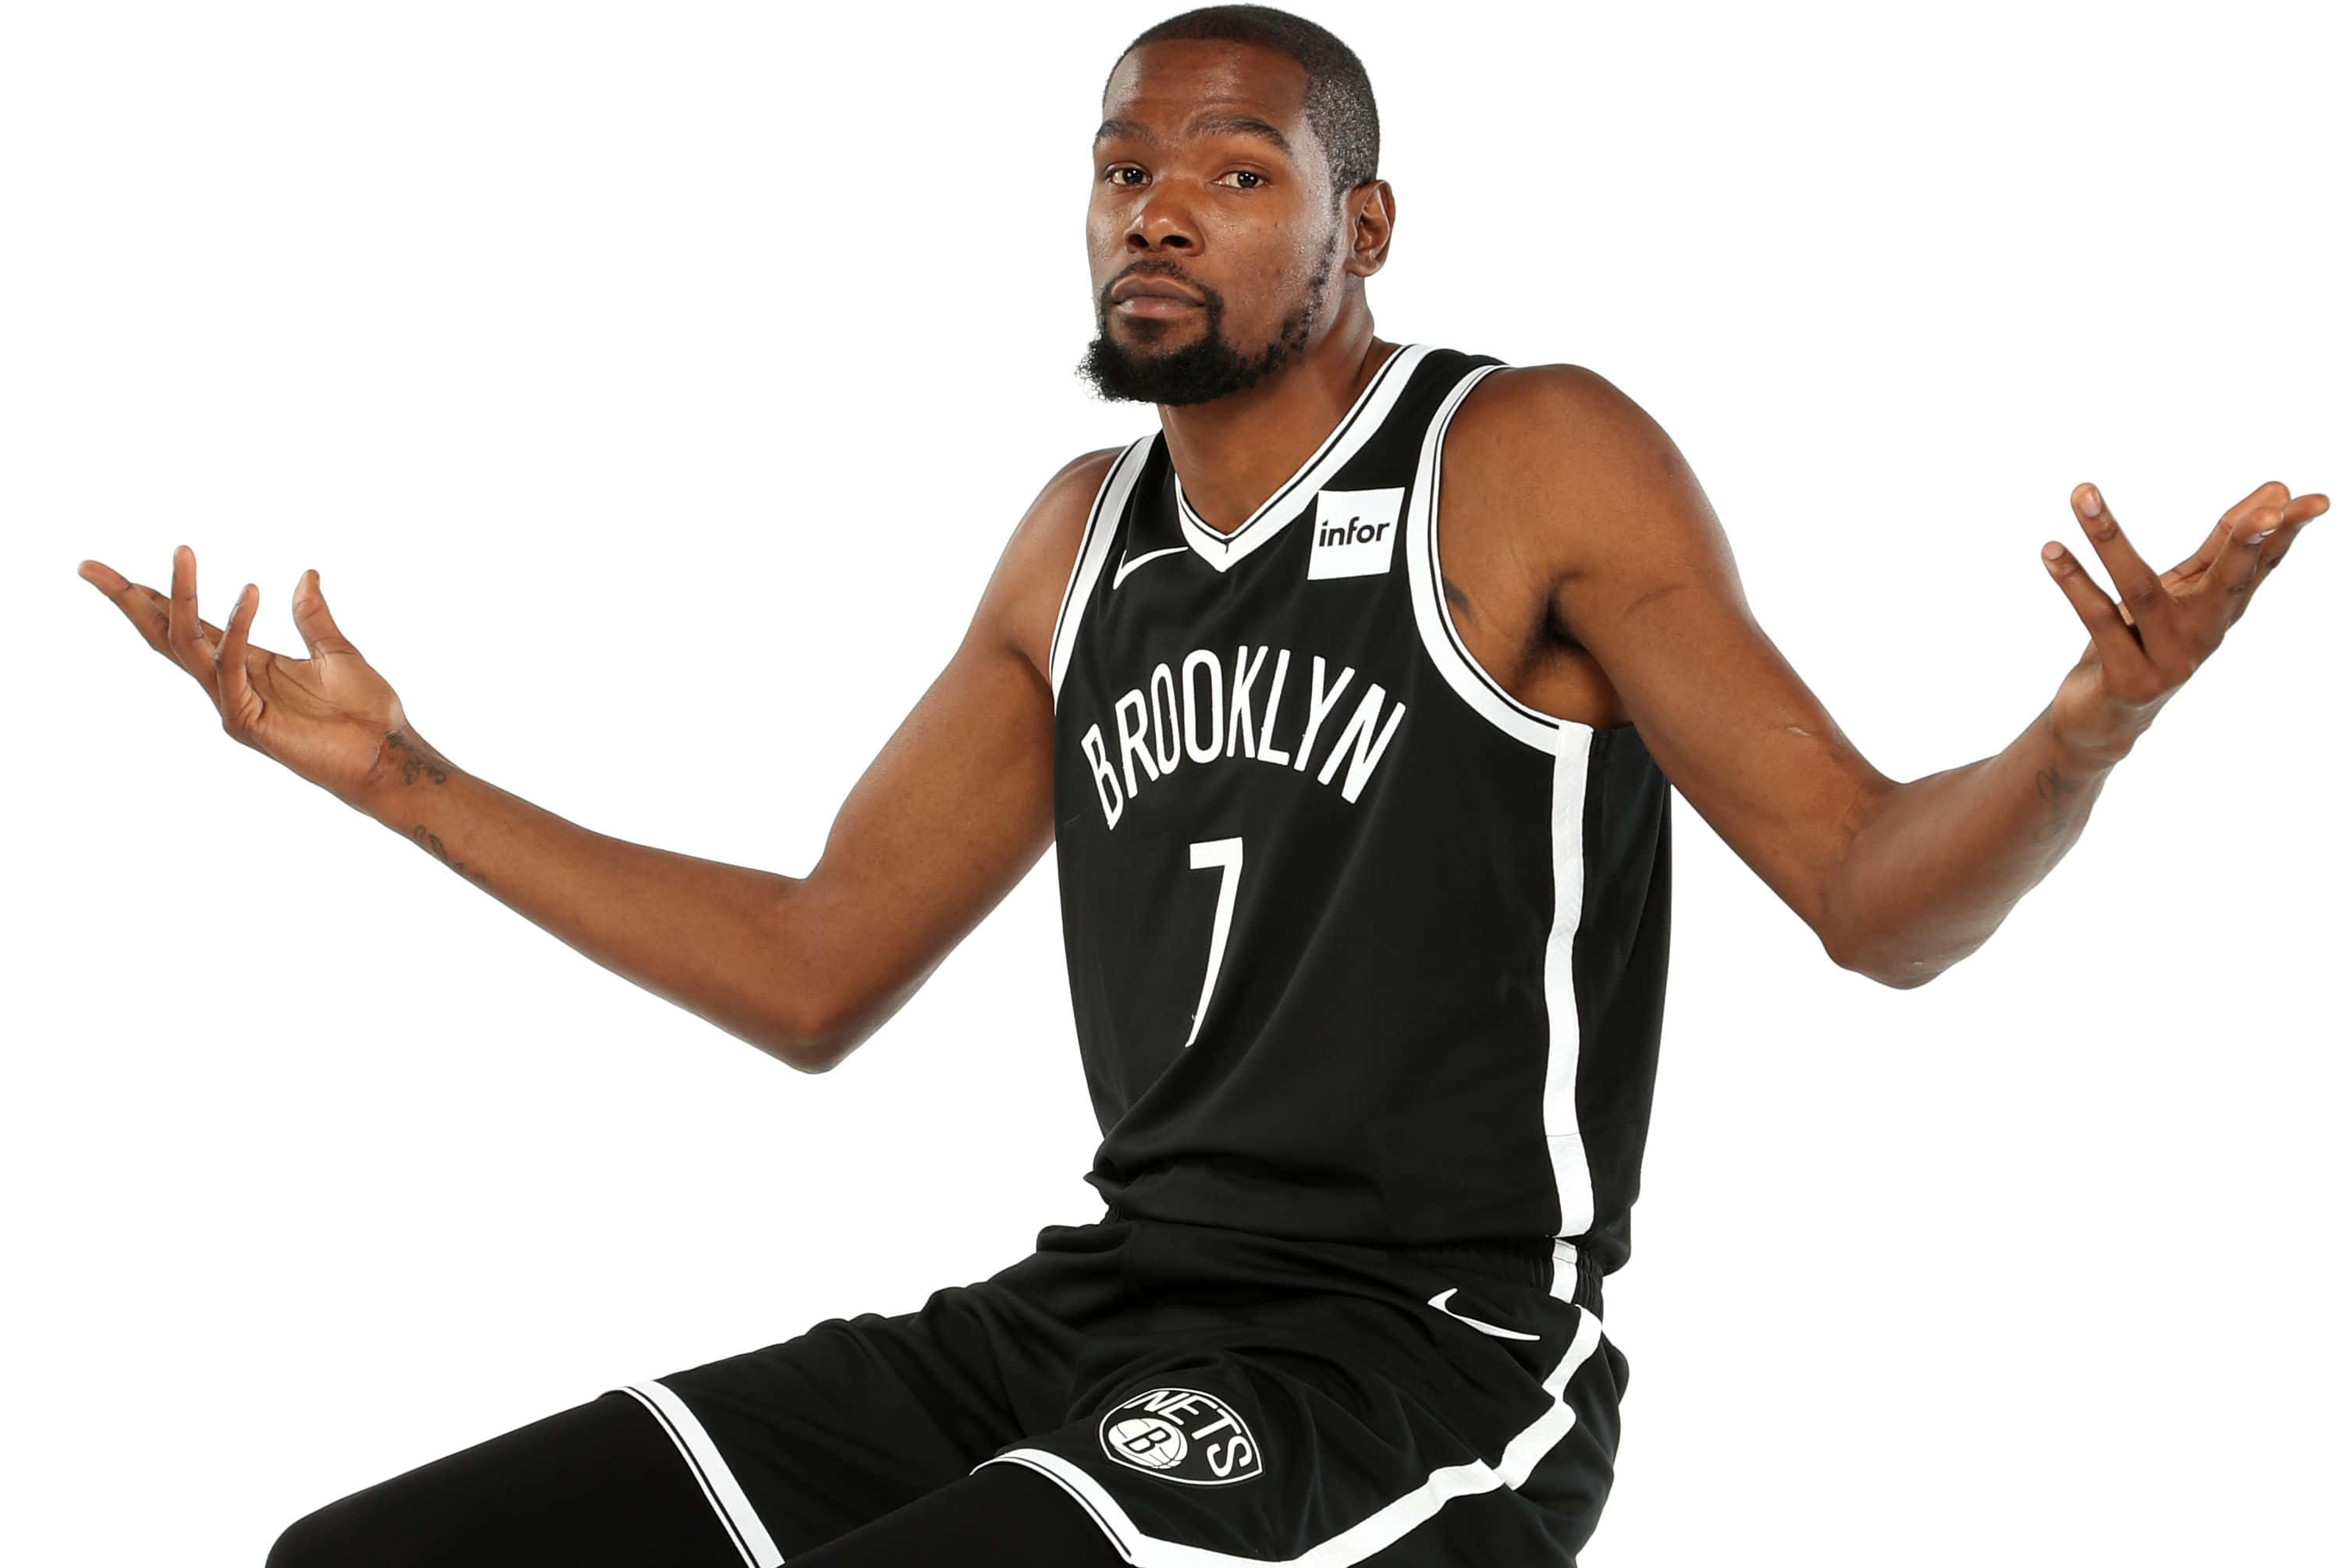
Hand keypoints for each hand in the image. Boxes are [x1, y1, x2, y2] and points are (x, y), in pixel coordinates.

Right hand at [77, 546, 422, 807]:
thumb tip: (306, 574)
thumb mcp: (337, 651)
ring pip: (189, 646)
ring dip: (183, 598)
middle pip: (166, 635)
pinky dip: (237, 630)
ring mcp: (234, 703)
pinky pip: (231, 669)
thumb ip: (312, 616)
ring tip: (183, 552)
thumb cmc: (367, 713)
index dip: (155, 596)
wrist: (389, 756)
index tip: (111, 571)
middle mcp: (231, 682)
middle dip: (130, 601)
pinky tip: (250, 593)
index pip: (188, 625)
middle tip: (90, 567)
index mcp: (247, 663)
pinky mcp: (247, 722)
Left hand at [2039, 479, 2326, 762]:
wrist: (2101, 719)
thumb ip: (2219, 546)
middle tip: (2266, 511)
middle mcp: (2204, 635)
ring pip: (2141, 590)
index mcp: (2221, 609)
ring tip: (2083, 492)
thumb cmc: (2146, 642)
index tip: (2306, 496)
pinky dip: (2073, 582)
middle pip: (2229, 583)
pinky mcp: (2128, 680)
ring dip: (2109, 537)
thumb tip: (2273, 490)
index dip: (2286, 531)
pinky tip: (2051, 549)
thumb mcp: (2184, 592)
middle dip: (2246, 545)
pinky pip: (2098, 620)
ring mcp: (2168, 661)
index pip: (2261, 564)